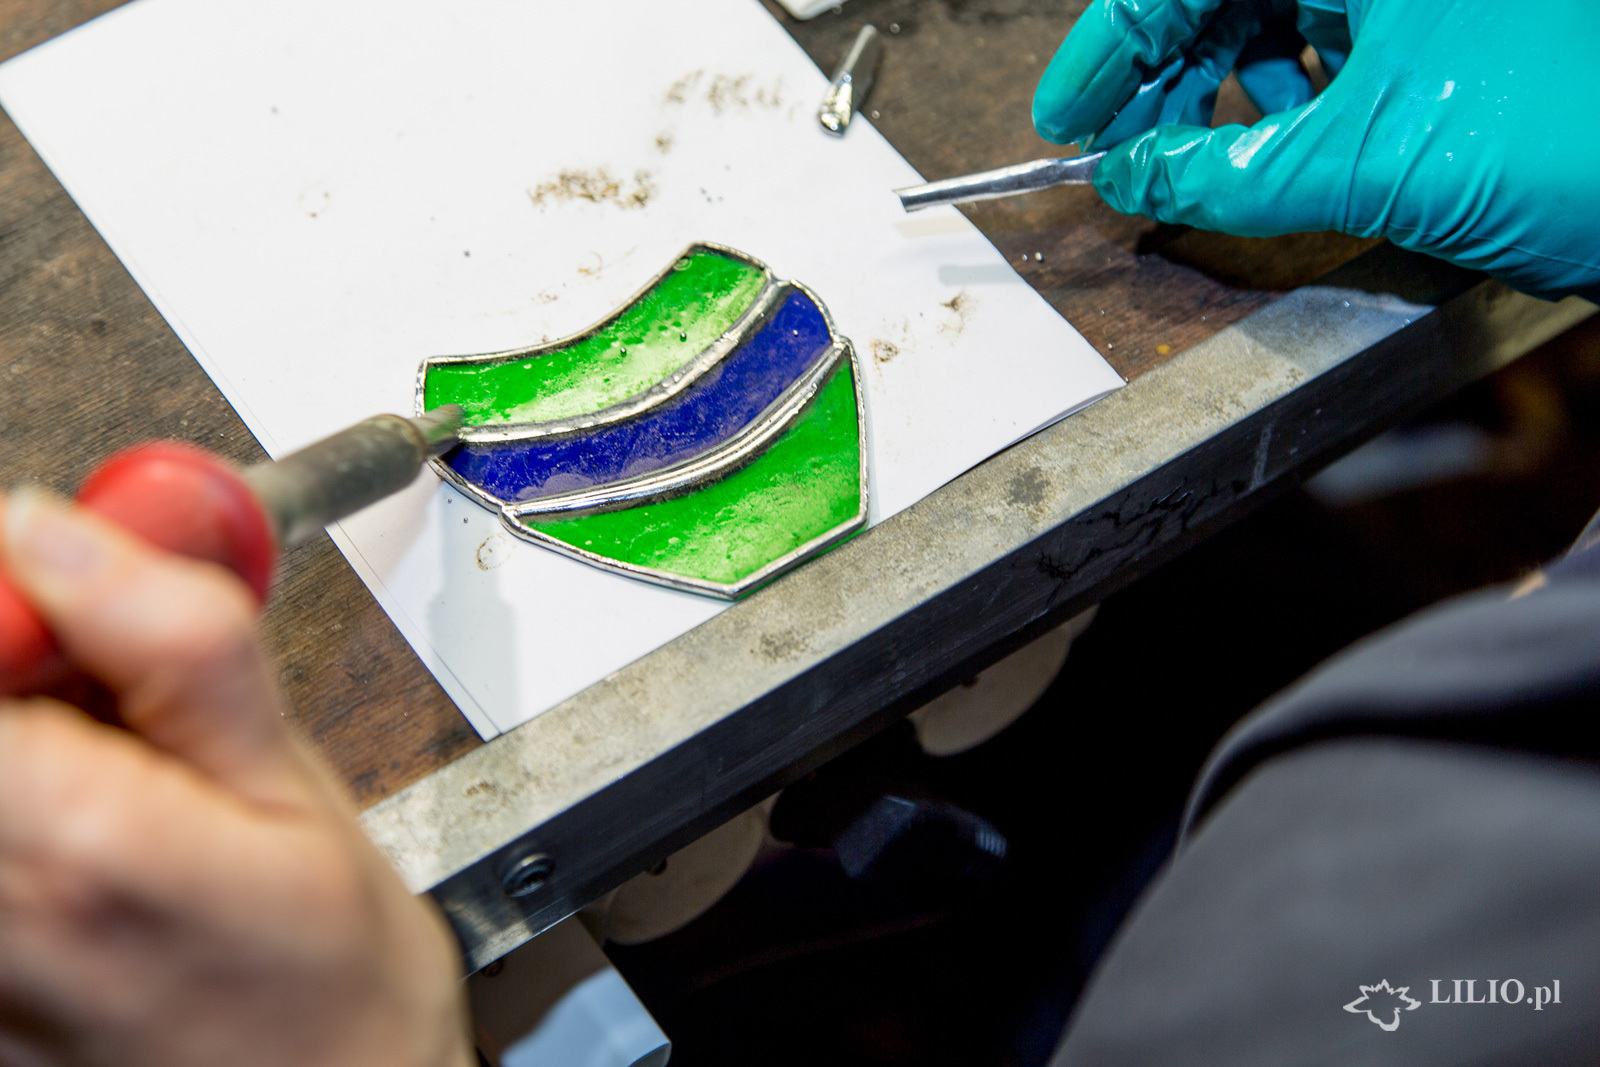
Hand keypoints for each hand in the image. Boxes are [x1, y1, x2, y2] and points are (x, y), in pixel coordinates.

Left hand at [0, 491, 472, 1066]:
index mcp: (78, 850)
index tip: (54, 589)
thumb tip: (60, 530)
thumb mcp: (291, 785)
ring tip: (111, 767)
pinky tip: (87, 823)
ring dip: (28, 735)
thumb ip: (178, 648)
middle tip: (101, 682)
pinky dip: (27, 803)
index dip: (6, 604)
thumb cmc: (333, 980)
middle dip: (27, 668)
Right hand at [1033, 0, 1599, 300]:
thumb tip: (1132, 177)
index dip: (1113, 48)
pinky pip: (1336, 48)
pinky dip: (1288, 101)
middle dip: (1163, 73)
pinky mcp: (1446, 35)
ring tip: (1187, 158)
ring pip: (1279, 16)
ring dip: (1222, 90)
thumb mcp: (1369, 157)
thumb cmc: (1572, 126)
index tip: (1066, 116)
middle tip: (1117, 148)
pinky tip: (1269, 148)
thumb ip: (1229, 171)